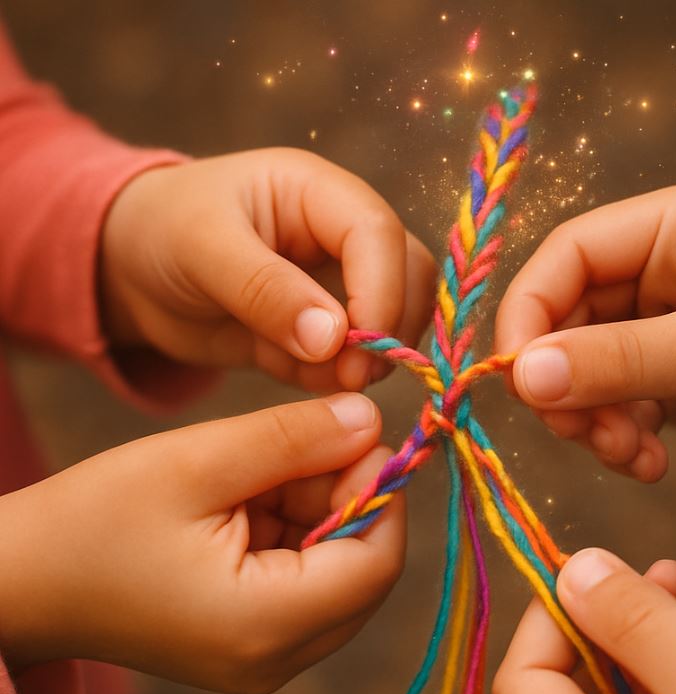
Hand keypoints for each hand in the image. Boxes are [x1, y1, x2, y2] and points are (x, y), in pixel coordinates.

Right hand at [0, 394, 403, 693]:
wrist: (19, 585)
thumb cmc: (94, 521)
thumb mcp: (198, 462)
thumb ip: (294, 438)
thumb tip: (373, 420)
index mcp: (266, 626)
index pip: (380, 564)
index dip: (383, 494)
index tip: (354, 436)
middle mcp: (278, 660)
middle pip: (365, 572)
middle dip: (348, 499)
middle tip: (304, 443)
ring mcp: (265, 661)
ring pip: (339, 574)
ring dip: (319, 512)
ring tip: (258, 472)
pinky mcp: (251, 647)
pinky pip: (306, 586)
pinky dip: (294, 533)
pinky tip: (249, 500)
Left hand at [101, 150, 437, 391]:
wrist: (130, 272)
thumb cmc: (160, 231)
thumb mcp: (201, 248)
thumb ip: (266, 290)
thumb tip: (335, 339)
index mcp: (318, 193)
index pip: (378, 234)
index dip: (384, 290)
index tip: (364, 345)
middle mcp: (341, 237)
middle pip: (409, 275)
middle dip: (392, 327)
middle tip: (356, 374)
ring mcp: (337, 287)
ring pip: (396, 320)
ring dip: (375, 358)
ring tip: (335, 381)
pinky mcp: (323, 334)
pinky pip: (354, 361)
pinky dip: (341, 379)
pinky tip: (309, 382)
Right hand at [495, 179, 675, 482]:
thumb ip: (618, 360)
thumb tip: (520, 376)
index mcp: (675, 228)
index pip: (567, 256)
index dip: (528, 313)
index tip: (514, 380)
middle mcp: (663, 271)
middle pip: (567, 320)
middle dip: (566, 382)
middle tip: (582, 434)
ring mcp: (667, 329)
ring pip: (586, 370)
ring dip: (592, 420)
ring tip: (628, 453)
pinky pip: (617, 406)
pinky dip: (620, 440)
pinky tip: (651, 465)